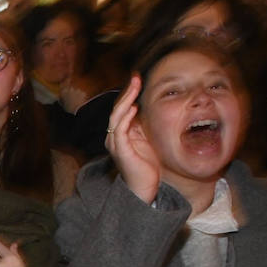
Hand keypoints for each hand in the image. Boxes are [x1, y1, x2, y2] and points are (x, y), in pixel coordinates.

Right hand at [106, 74, 160, 203]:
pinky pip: (120, 130)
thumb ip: (146, 128)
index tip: (139, 80)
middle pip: (118, 109)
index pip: (123, 109)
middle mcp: (114, 136)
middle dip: (127, 92)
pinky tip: (133, 108)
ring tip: (134, 87)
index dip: (129, 94)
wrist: (143, 189)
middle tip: (136, 78)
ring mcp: (116, 143)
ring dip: (125, 100)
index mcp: (121, 134)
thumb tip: (152, 112)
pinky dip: (125, 118)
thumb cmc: (147, 168)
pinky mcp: (120, 150)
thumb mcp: (148, 142)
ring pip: (116, 116)